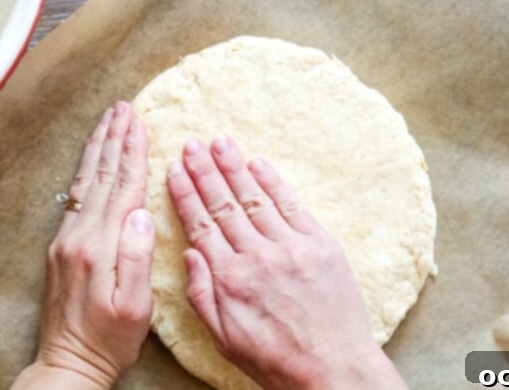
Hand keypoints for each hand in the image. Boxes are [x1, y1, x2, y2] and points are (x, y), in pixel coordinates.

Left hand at [12, 102, 154, 389]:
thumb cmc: (108, 340)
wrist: (67, 363)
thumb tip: (141, 211)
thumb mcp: (135, 306)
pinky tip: (92, 159)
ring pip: (85, 181)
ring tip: (108, 120)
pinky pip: (76, 196)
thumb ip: (138, 256)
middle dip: (114, 138)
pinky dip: (87, 170)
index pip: (123, 188)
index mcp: (101, 246)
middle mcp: (79, 236)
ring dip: (98, 147)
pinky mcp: (61, 246)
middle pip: (101, 175)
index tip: (139, 122)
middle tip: (122, 106)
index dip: (133, 152)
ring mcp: (66, 239)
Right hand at [167, 137, 407, 389]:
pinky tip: (258, 163)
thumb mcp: (224, 339)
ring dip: (234, 167)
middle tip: (191, 145)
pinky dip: (273, 182)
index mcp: (229, 279)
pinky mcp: (320, 245)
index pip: (200, 225)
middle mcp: (257, 257)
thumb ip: (201, 295)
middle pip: (223, 204)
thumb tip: (188, 254)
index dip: (185, 195)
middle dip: (205, 171)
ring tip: (219, 142)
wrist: (334, 371)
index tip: (174, 170)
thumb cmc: (276, 361)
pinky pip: (291, 205)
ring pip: (254, 198)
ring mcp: (290, 247)